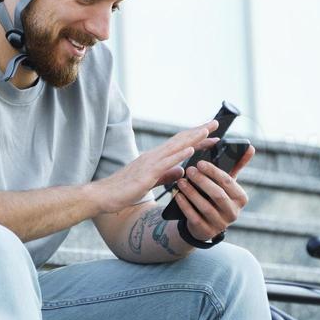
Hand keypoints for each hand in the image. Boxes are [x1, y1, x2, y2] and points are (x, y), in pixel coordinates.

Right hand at [90, 120, 218, 214]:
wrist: (103, 196)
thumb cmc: (123, 191)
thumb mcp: (151, 182)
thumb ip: (166, 175)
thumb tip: (182, 171)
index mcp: (154, 159)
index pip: (179, 145)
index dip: (197, 139)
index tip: (212, 135)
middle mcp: (153, 156)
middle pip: (180, 140)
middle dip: (199, 132)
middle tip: (217, 123)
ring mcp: (150, 163)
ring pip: (175, 147)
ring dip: (193, 138)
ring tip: (208, 130)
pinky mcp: (147, 174)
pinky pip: (166, 162)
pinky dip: (180, 155)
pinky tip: (191, 149)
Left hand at [174, 144, 255, 241]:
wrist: (206, 223)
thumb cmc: (217, 196)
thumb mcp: (227, 183)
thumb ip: (236, 166)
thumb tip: (250, 147)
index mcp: (241, 198)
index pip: (228, 182)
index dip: (213, 172)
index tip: (200, 162)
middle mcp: (234, 213)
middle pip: (217, 194)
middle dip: (202, 181)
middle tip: (189, 170)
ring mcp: (220, 224)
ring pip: (205, 206)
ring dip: (191, 192)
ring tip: (180, 181)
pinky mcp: (206, 231)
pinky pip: (194, 217)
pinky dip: (185, 205)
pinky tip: (178, 194)